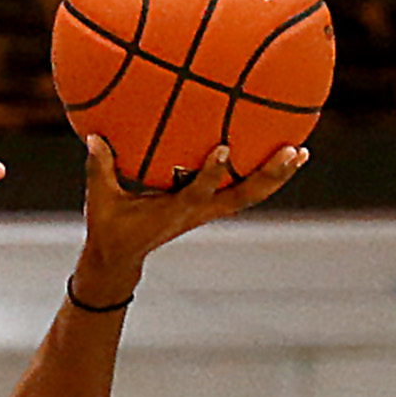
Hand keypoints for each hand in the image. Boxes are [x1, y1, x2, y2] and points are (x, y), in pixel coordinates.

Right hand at [71, 134, 306, 307]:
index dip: (212, 174)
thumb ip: (100, 168)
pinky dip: (263, 175)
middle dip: (269, 175)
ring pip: (250, 195)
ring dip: (277, 176)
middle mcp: (200, 212)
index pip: (198, 192)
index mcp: (175, 211)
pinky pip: (242, 190)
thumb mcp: (101, 201)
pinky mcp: (209, 207)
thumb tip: (95, 137)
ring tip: (300, 152)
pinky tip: (280, 153)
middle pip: (244, 196)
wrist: (121, 260)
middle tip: (293, 151)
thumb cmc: (110, 228)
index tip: (224, 148)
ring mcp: (208, 211)